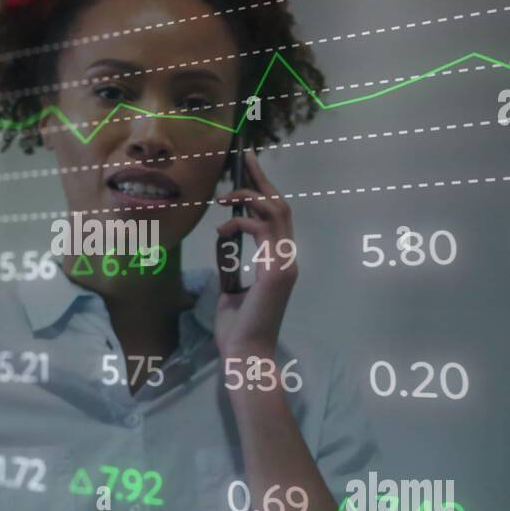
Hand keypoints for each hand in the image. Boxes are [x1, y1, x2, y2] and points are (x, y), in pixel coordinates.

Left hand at [213, 149, 297, 357]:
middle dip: (262, 179)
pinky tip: (222, 230)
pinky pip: (261, 230)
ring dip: (249, 197)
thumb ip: (232, 268)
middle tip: (245, 156)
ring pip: (276, 212)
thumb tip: (223, 248)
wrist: (245, 354)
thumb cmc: (237, 330)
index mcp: (279, 263)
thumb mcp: (232, 292)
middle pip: (281, 206)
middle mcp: (287, 259)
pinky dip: (239, 223)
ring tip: (224, 197)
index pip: (277, 218)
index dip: (264, 191)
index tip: (249, 170)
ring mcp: (286, 264)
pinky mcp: (277, 270)